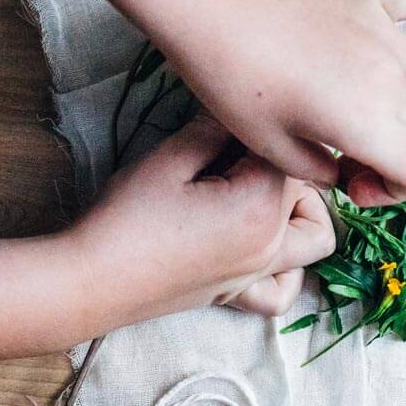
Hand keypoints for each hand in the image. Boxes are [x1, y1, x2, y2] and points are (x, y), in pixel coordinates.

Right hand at [73, 115, 336, 318]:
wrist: (90, 281)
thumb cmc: (126, 217)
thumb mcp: (170, 158)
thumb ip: (215, 130)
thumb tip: (239, 110)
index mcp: (261, 207)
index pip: (290, 155)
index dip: (263, 133)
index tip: (232, 126)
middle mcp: (272, 245)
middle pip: (310, 191)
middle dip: (285, 165)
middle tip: (239, 155)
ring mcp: (257, 274)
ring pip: (315, 239)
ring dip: (305, 213)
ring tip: (265, 194)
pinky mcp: (237, 295)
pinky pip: (283, 290)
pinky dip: (288, 270)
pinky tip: (264, 247)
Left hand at [153, 0, 405, 208]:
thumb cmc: (229, 77)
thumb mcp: (268, 147)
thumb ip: (317, 168)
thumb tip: (338, 168)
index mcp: (368, 121)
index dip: (394, 190)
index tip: (354, 184)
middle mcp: (390, 76)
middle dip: (393, 153)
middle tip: (347, 157)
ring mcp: (385, 31)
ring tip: (384, 110)